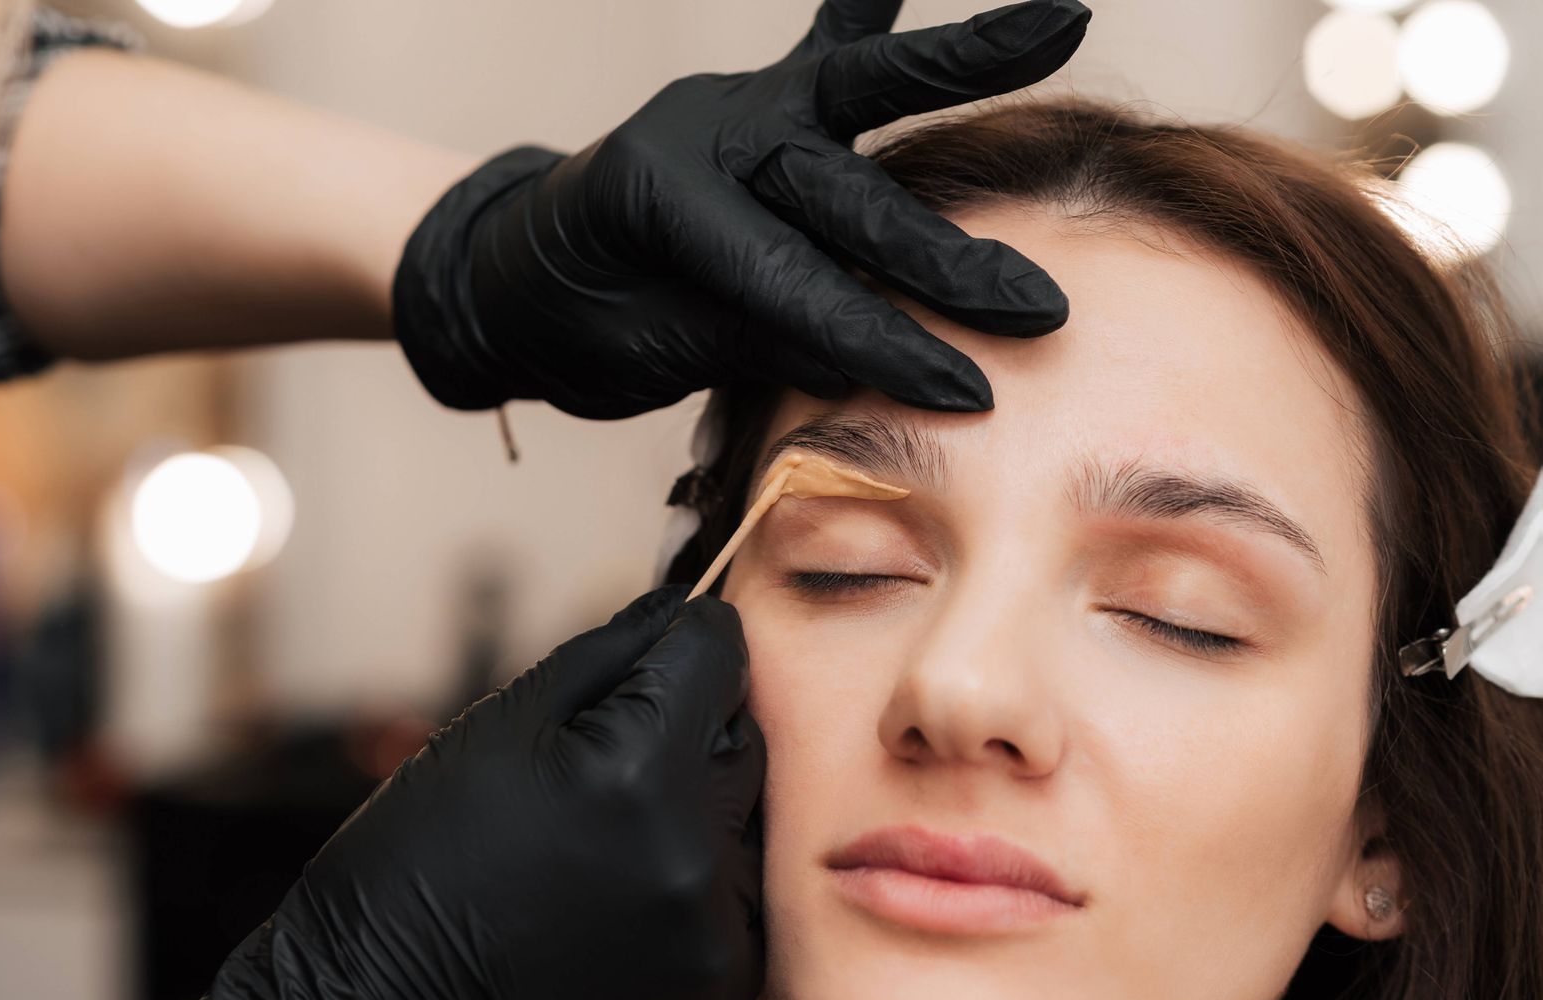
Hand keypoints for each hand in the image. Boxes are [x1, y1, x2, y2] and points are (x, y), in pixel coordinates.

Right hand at [137, 586, 765, 999]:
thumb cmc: (420, 857)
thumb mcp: (497, 726)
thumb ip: (608, 654)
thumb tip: (686, 606)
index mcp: (637, 772)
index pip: (719, 657)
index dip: (679, 649)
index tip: (645, 670)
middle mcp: (694, 857)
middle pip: (743, 744)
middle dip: (685, 742)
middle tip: (598, 783)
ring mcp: (711, 941)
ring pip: (745, 834)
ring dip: (694, 827)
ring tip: (597, 861)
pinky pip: (733, 918)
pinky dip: (688, 907)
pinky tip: (612, 920)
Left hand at [394, 0, 1090, 418]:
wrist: (509, 272)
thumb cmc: (567, 323)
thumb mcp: (642, 350)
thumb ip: (744, 337)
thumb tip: (859, 353)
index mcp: (659, 194)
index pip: (785, 278)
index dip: (873, 339)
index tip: (961, 390)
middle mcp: (707, 129)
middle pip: (842, 194)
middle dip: (942, 258)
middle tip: (1036, 308)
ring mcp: (737, 103)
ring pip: (861, 85)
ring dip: (963, 59)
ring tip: (1061, 20)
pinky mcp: (758, 100)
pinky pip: (828, 47)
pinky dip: (877, 6)